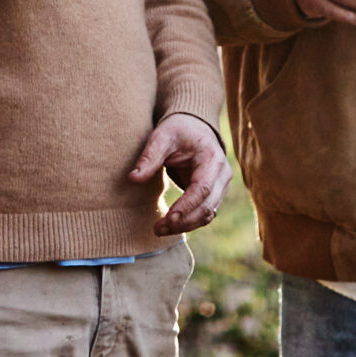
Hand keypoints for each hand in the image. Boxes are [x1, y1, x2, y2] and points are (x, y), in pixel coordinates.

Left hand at [130, 112, 230, 235]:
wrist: (195, 126)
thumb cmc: (178, 129)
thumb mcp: (162, 137)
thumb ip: (149, 157)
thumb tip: (133, 178)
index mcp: (212, 158)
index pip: (203, 188)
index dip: (187, 206)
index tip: (168, 218)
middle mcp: (222, 174)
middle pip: (208, 206)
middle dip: (184, 221)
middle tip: (158, 229)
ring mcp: (221, 186)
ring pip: (208, 214)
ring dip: (185, 225)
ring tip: (159, 230)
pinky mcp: (214, 193)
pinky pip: (204, 213)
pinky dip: (189, 221)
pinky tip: (170, 226)